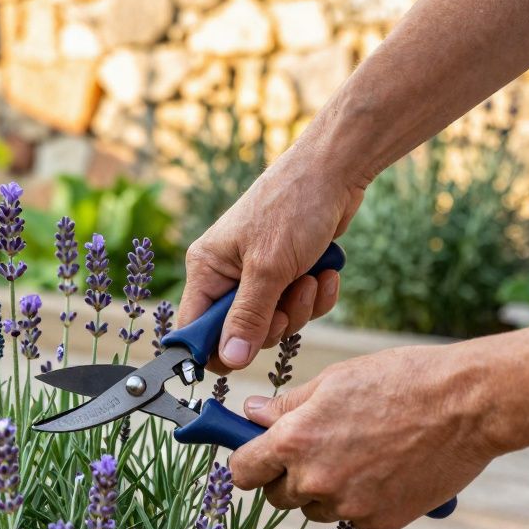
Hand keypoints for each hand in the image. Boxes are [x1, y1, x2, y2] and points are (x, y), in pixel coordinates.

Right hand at [178, 145, 363, 371]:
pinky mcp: (287, 273)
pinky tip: (326, 274)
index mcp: (207, 269)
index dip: (214, 349)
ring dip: (300, 307)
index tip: (242, 354)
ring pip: (275, 322)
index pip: (194, 328)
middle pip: (240, 332)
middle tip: (288, 302)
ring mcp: (258, 275)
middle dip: (273, 323)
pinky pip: (298, 306)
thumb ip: (248, 317)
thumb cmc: (293, 206)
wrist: (334, 170)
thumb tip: (230, 358)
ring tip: (311, 278)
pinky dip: (316, 296)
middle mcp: (227, 274)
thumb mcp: (268, 268)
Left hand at [229, 345, 498, 528]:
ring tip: (357, 454)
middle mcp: (317, 480)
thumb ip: (287, 405)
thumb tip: (251, 413)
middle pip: (277, 495)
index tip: (255, 456)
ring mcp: (350, 506)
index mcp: (295, 442)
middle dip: (286, 476)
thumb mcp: (334, 381)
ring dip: (323, 490)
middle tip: (314, 449)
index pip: (243, 471)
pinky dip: (359, 500)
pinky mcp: (382, 521)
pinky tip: (383, 469)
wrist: (469, 405)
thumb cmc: (401, 381)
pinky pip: (352, 517)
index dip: (247, 462)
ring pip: (315, 509)